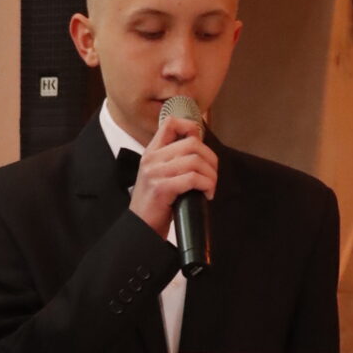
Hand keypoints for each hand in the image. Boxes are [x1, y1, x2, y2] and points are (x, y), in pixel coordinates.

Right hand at [129, 112, 217, 237]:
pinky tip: (206, 194)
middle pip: (192, 143)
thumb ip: (173, 160)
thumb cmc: (155, 205)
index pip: (170, 123)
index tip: (201, 143)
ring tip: (210, 187)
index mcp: (151, 152)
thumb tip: (200, 149)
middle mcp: (152, 159)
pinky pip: (193, 178)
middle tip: (212, 175)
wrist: (140, 228)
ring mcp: (155, 173)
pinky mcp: (162, 188)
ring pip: (195, 161)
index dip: (191, 127)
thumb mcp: (159, 176)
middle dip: (210, 159)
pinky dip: (206, 185)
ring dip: (211, 175)